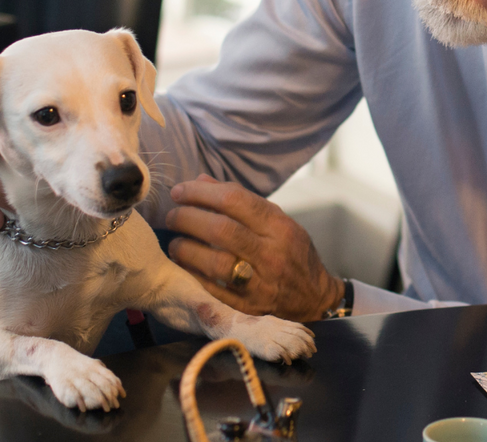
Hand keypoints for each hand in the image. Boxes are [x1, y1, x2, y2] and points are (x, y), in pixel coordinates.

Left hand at [166, 175, 343, 321]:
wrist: (314, 298)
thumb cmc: (292, 252)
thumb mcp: (277, 220)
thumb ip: (241, 201)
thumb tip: (200, 181)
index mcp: (280, 227)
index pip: (235, 200)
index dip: (201, 192)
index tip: (180, 191)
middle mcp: (272, 253)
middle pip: (221, 230)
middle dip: (188, 218)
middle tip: (172, 215)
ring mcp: (261, 283)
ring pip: (214, 262)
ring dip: (185, 248)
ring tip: (175, 241)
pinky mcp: (248, 307)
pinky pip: (212, 289)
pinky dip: (192, 273)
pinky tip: (183, 263)